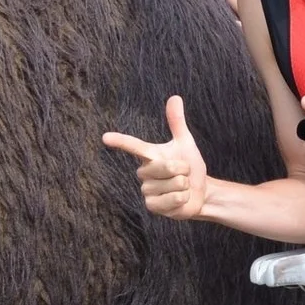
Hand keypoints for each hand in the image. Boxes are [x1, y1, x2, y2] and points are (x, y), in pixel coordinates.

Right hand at [101, 95, 212, 219]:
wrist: (199, 192)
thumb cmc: (189, 167)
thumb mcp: (185, 143)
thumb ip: (177, 122)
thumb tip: (174, 97)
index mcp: (149, 155)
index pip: (133, 146)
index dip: (120, 141)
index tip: (105, 137)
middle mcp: (144, 173)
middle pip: (165, 167)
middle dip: (182, 169)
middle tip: (184, 173)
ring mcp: (146, 191)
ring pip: (172, 184)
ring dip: (184, 185)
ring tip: (182, 187)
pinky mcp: (152, 206)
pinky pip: (172, 199)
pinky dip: (183, 198)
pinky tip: (180, 199)